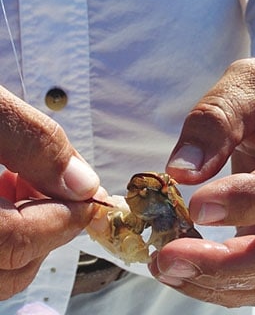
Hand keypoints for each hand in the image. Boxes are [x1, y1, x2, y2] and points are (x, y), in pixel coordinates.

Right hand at [0, 86, 100, 299]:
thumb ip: (32, 142)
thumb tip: (83, 184)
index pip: (13, 240)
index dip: (63, 219)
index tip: (89, 197)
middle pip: (6, 269)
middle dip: (47, 230)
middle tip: (56, 187)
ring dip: (26, 235)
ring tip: (22, 184)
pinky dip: (3, 235)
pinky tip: (2, 192)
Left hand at [149, 55, 254, 306]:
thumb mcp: (251, 87)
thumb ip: (218, 120)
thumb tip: (183, 169)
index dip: (249, 202)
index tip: (198, 206)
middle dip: (226, 264)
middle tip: (168, 259)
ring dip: (215, 281)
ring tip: (165, 266)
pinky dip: (219, 280)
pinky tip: (183, 265)